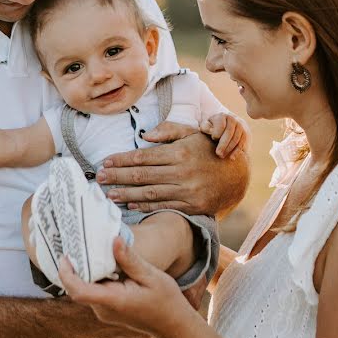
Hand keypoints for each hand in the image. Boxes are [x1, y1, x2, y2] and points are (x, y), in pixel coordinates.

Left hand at [60, 238, 193, 337]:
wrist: (172, 324)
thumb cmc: (165, 300)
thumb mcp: (151, 276)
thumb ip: (130, 260)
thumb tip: (114, 239)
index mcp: (114, 300)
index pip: (79, 291)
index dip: (67, 274)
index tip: (65, 256)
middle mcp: (104, 309)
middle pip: (79, 288)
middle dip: (74, 267)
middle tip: (74, 242)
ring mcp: (105, 311)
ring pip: (86, 289)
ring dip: (84, 271)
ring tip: (86, 247)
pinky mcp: (108, 309)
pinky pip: (95, 291)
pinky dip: (94, 276)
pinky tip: (100, 260)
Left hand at [97, 121, 249, 214]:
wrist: (238, 175)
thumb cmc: (210, 149)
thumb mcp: (193, 133)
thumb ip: (169, 131)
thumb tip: (144, 136)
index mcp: (179, 152)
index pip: (142, 157)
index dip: (121, 160)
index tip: (105, 161)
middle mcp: (181, 172)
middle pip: (141, 176)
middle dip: (117, 177)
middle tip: (99, 178)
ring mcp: (186, 191)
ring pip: (149, 193)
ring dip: (125, 194)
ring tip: (108, 194)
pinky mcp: (191, 206)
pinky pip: (163, 206)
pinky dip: (144, 206)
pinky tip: (129, 204)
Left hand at [200, 113, 249, 158]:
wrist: (227, 124)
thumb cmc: (213, 127)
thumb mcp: (207, 125)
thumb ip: (205, 127)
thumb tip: (210, 131)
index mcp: (222, 116)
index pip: (221, 125)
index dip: (217, 133)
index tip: (213, 139)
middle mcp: (233, 119)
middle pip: (229, 132)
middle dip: (223, 144)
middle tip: (218, 153)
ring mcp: (240, 126)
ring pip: (236, 138)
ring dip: (229, 148)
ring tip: (222, 156)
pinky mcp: (245, 133)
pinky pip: (242, 143)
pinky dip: (237, 151)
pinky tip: (231, 158)